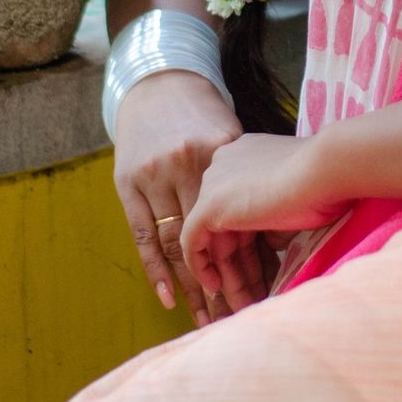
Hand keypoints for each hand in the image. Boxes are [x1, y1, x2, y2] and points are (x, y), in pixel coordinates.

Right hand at [113, 70, 270, 325]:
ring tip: (206, 319)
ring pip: (175, 242)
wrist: (158, 82)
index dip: (247, 259)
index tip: (261, 294)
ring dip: (191, 285)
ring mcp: (153, 174)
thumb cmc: (203, 114)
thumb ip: (245, 176)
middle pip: (205, 235)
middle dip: (222, 281)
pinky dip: (156, 269)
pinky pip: (142, 235)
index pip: (234, 215)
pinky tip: (170, 298)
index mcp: (216, 150)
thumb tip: (275, 231)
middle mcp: (183, 163)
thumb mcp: (230, 135)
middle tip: (237, 317)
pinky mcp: (127, 183)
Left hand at [182, 131, 346, 300]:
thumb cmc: (320, 183)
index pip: (239, 206)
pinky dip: (202, 266)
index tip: (264, 273)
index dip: (251, 245)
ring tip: (240, 305)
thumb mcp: (292, 203)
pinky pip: (193, 242)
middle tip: (251, 297)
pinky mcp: (208, 204)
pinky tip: (217, 288)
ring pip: (213, 238)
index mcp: (245, 155)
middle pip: (225, 225)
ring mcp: (214, 182)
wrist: (325, 170)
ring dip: (228, 275)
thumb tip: (269, 243)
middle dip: (240, 266)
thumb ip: (275, 219)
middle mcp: (224, 164)